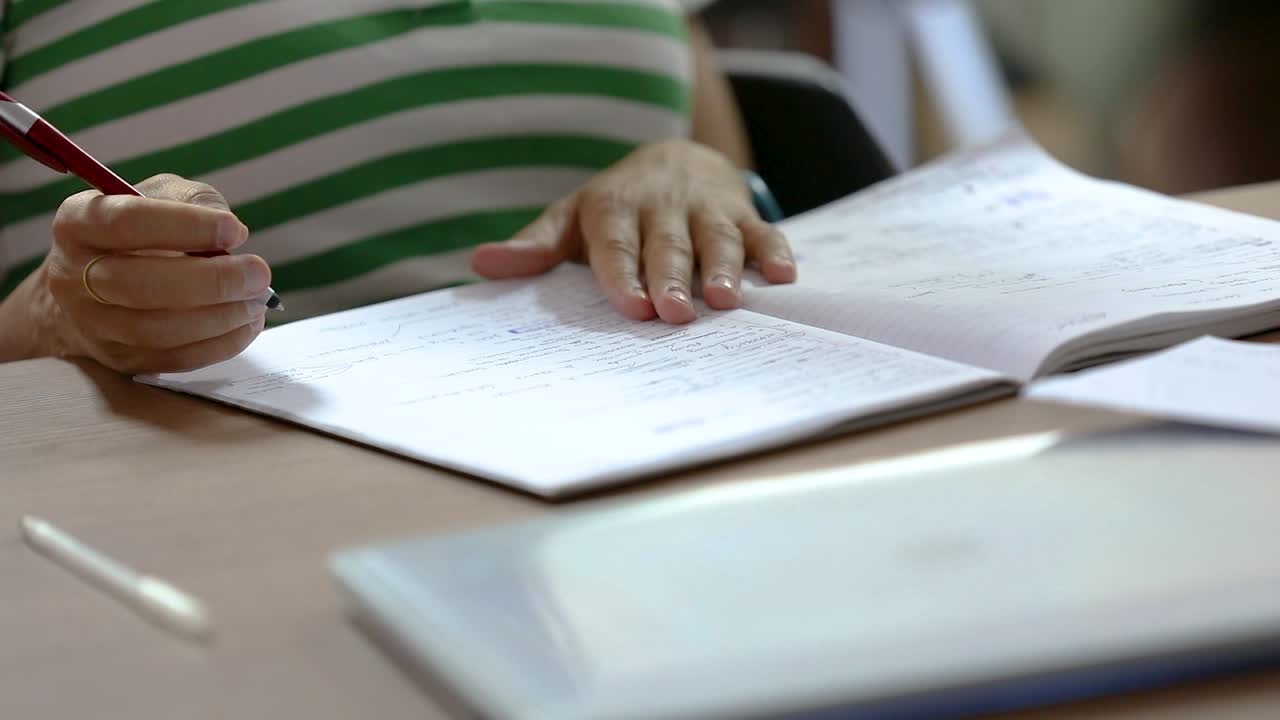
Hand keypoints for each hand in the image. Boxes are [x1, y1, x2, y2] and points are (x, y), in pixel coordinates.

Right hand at [31, 174, 270, 372]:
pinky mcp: (119, 359)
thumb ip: (194, 202)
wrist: (93, 286)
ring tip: (257, 300)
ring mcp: (92, 325)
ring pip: (157, 330)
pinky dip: (220, 344)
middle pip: (139, 285)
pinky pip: (173, 359)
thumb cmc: (139, 233)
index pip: (126, 223)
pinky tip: (246, 323)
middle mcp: (73, 276)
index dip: (185, 226)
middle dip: (212, 281)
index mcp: (78, 223)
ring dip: (219, 317)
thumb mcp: (159, 197)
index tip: (234, 230)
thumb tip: (231, 235)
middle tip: (258, 273)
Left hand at [470, 139, 795, 322]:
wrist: (674, 158)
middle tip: (674, 314)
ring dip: (724, 267)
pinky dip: (774, 252)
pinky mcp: (742, 212)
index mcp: (615, 208)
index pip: (616, 245)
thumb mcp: (571, 218)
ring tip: (725, 300)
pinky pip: (764, 231)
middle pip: (668, 245)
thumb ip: (534, 245)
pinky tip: (784, 277)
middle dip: (671, 278)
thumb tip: (482, 265)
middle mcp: (662, 205)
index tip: (631, 306)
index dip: (623, 275)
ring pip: (717, 238)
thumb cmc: (616, 207)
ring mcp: (706, 208)